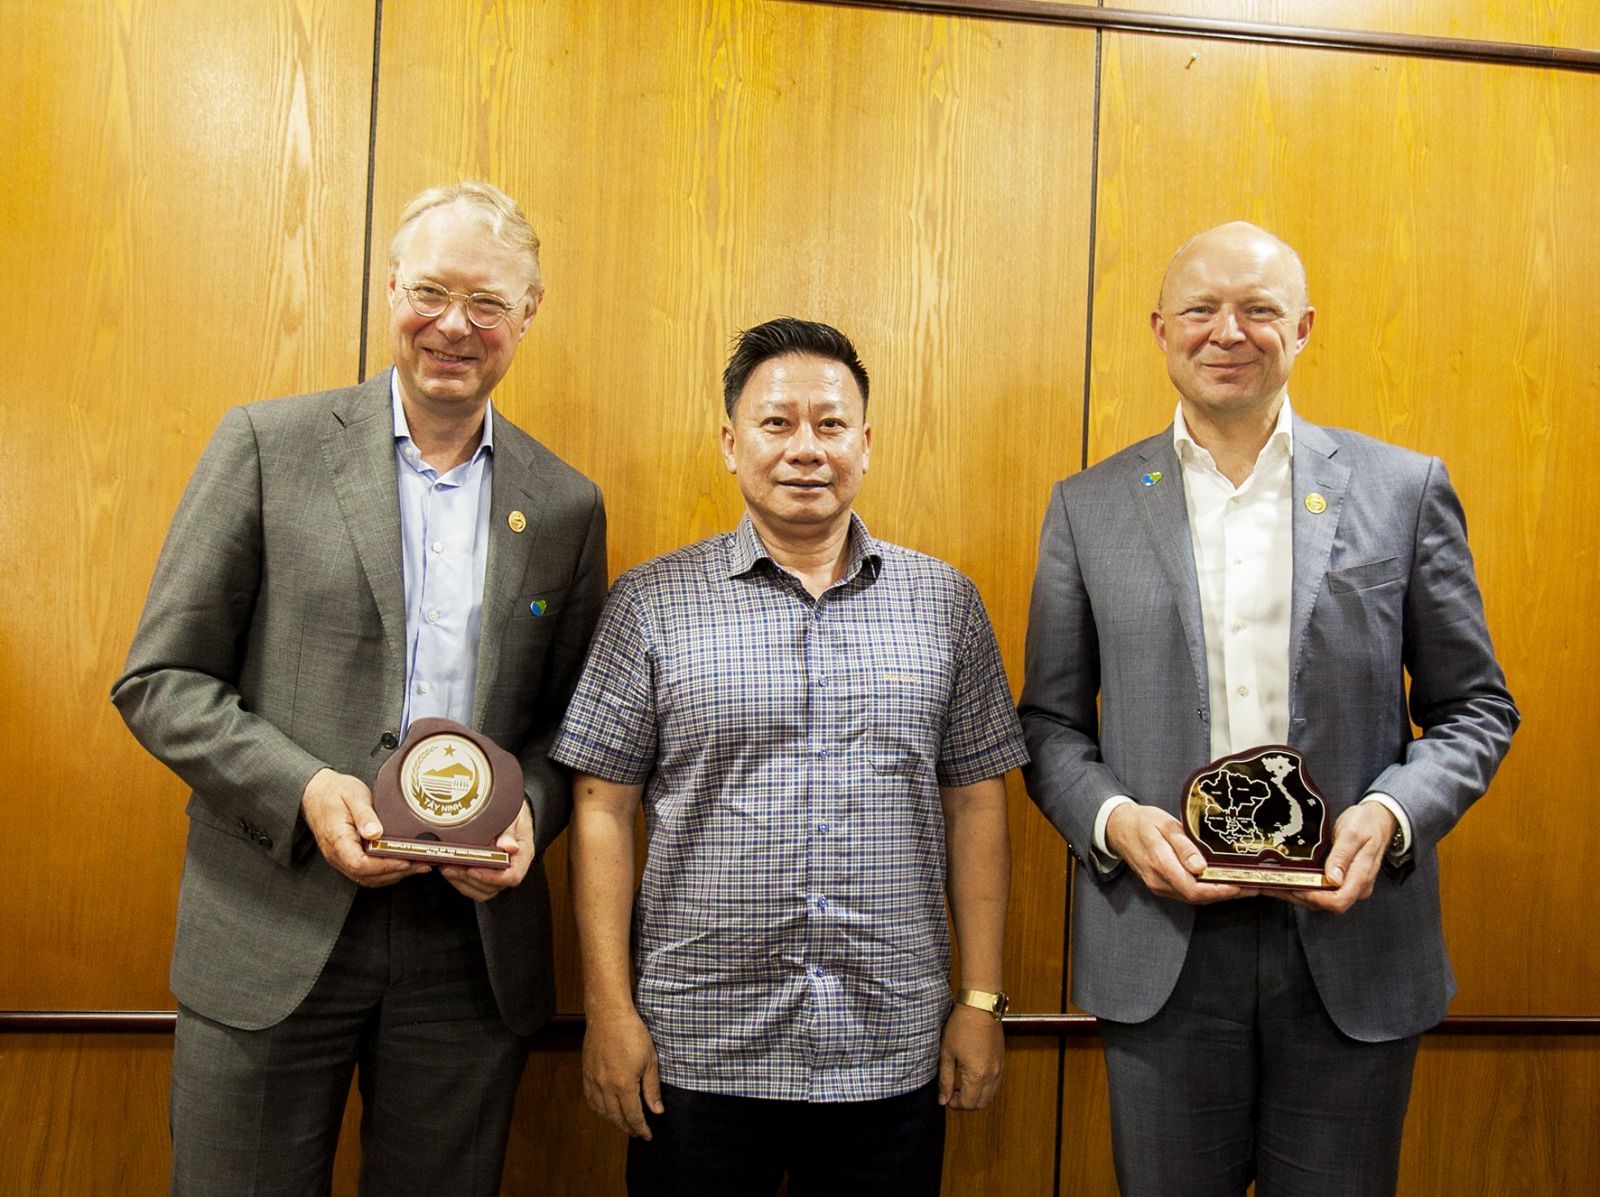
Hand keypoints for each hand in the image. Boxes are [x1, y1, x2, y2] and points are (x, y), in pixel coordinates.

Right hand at [300, 767, 423, 885]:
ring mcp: (341, 858)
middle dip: (396, 873)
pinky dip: (386, 871)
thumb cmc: (334, 792)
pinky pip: (366, 871)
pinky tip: (402, 863)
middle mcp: (337, 855)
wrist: (316, 792)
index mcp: (337, 840)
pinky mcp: (348, 857)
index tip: (404, 860)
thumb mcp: (353, 795)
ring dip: (393, 875)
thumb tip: (375, 833)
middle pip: (367, 876)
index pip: (360, 864)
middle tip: (420, 864)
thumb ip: (365, 815)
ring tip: (417, 865)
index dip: (384, 866)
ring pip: (368, 878)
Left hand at [440, 803, 533, 901]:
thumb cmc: (515, 815)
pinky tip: (450, 870)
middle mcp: (512, 868)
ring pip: (482, 890)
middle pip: (493, 886)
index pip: (512, 876)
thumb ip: (510, 832)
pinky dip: (460, 882)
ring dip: (462, 882)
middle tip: (451, 867)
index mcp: (523, 855)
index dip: (491, 877)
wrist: (512, 812)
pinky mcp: (487, 874)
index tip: (472, 869)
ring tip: (447, 868)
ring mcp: (499, 874)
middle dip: (469, 879)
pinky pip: (475, 887)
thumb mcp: (515, 817)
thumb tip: (510, 847)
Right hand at [582, 1008, 663, 1137]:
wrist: (608, 1014)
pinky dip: (598, 1108)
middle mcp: (605, 1086)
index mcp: (624, 1085)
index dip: (641, 1128)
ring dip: (613, 1120)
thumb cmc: (632, 1033)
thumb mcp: (650, 1060)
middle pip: (616, 1116)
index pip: (633, 1115)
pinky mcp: (586, 1072)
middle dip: (628, 1127)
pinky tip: (604, 1109)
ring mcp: (593, 1080)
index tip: (647, 1135)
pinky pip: (590, 1098)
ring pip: (601, 1110)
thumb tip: (657, 1110)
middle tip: (637, 1132)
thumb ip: (652, 1088)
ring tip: (623, 1123)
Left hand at [939, 1002, 1003, 1109]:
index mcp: (977, 1076)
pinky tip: (973, 1077)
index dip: (955, 1104)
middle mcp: (992, 1075)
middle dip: (966, 1103)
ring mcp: (999, 1068)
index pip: (967, 1103)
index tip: (946, 1096)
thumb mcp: (947, 1053)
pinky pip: (996, 1084)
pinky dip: (986, 1088)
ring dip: (977, 1096)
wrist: (980, 1007)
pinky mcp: (1002, 1061)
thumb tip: (942, 1100)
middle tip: (952, 1093)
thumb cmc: (961, 1027)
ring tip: (962, 1085)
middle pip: (981, 1104)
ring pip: (990, 1095)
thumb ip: (945, 1080)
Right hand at [1104, 802, 1245, 904]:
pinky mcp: (1162, 886)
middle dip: (1228, 893)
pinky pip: (1188, 893)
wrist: (1118, 828)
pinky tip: (1221, 882)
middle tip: (1253, 885)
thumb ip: (1183, 846)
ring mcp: (1159, 886)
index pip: (1195, 888)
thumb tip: (1201, 867)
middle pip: (1198, 897)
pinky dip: (1208, 890)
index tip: (1242, 884)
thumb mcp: (1165, 826)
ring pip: (1194, 897)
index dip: (1221, 890)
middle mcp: (1160, 881)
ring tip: (1244, 883)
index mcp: (1160, 864)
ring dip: (1220, 893)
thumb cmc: (1143, 822)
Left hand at [1272, 802, 1396, 913]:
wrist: (1379, 819)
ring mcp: (1351, 885)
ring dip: (1299, 895)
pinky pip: (1323, 891)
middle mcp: (1358, 886)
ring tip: (1277, 883)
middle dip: (1301, 897)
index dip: (1316, 898)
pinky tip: (1290, 879)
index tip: (1296, 887)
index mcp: (1362, 876)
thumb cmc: (1367, 823)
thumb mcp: (1352, 832)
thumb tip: (1333, 878)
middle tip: (1277, 885)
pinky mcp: (1344, 882)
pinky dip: (1305, 888)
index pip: (1339, 900)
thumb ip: (1342, 855)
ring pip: (1323, 900)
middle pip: (1328, 904)